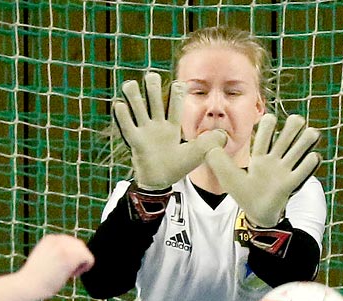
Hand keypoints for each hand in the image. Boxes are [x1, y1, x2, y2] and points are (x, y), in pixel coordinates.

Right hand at [17, 234, 93, 300]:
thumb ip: (54, 255)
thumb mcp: (43, 261)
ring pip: (84, 251)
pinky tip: (73, 275)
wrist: (27, 285)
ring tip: (69, 274)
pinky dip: (85, 267)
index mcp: (49, 239)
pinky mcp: (71, 256)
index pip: (69, 242)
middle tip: (66, 272)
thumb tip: (70, 258)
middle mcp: (57, 239)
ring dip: (80, 263)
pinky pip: (89, 258)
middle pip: (78, 245)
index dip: (69, 256)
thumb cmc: (33, 280)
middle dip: (76, 259)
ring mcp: (64, 247)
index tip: (61, 268)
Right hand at [112, 71, 228, 191]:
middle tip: (151, 76)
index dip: (176, 94)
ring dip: (134, 97)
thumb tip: (224, 134)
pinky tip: (119, 104)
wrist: (160, 182)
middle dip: (152, 89)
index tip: (179, 84)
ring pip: (138, 110)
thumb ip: (210, 142)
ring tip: (130, 85)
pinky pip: (128, 127)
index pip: (174, 106)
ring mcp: (145, 133)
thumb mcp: (197, 154)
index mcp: (172, 127)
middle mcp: (157, 126)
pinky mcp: (135, 142)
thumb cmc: (177, 167)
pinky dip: (122, 116)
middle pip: (155, 102)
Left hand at [205, 113, 320, 226]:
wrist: (256, 214)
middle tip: (295, 124)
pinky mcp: (291, 183)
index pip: (267, 130)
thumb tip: (213, 140)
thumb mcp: (227, 175)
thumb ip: (217, 158)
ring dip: (307, 138)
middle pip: (289, 132)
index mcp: (260, 155)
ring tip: (310, 136)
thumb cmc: (244, 194)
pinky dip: (310, 160)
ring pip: (302, 145)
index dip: (269, 123)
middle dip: (294, 125)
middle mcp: (275, 158)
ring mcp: (285, 169)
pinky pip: (306, 167)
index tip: (269, 122)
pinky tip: (311, 158)